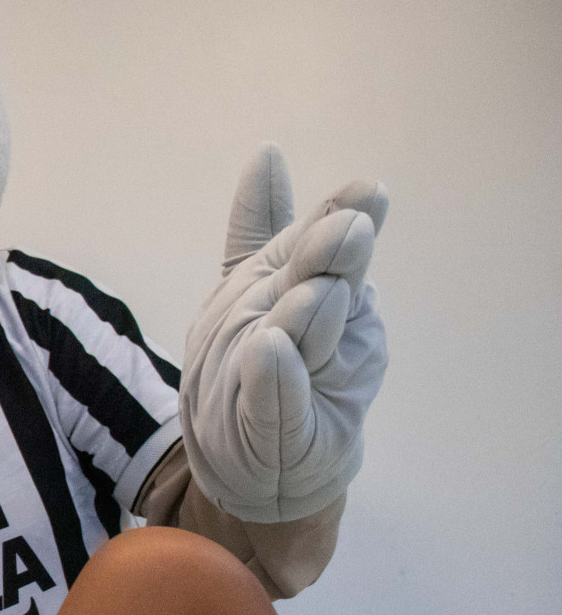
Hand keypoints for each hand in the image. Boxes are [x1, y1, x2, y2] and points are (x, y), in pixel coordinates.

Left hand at [180, 147, 388, 522]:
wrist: (254, 461)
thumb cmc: (255, 363)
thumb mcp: (249, 286)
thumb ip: (262, 225)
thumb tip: (270, 153)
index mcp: (312, 284)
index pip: (322, 242)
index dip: (340, 217)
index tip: (365, 191)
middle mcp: (326, 325)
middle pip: (329, 280)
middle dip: (334, 257)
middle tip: (347, 230)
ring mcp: (314, 375)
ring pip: (311, 331)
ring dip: (309, 312)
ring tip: (308, 296)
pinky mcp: (290, 422)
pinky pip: (281, 395)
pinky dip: (277, 375)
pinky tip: (272, 350)